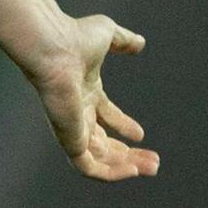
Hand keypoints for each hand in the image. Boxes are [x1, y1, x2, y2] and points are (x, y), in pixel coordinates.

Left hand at [27, 14, 157, 181]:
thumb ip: (123, 40)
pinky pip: (87, 166)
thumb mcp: (107, 34)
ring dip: (125, 166)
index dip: (122, 125)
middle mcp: (76, 111)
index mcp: (84, 91)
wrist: (54, 46)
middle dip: (128, 154)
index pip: (103, 116)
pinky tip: (132, 170)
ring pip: (98, 158)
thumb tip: (140, 43)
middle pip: (102, 142)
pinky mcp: (68, 137)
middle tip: (153, 162)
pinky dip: (109, 173)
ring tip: (151, 168)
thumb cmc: (74, 37)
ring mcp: (71, 125)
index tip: (141, 135)